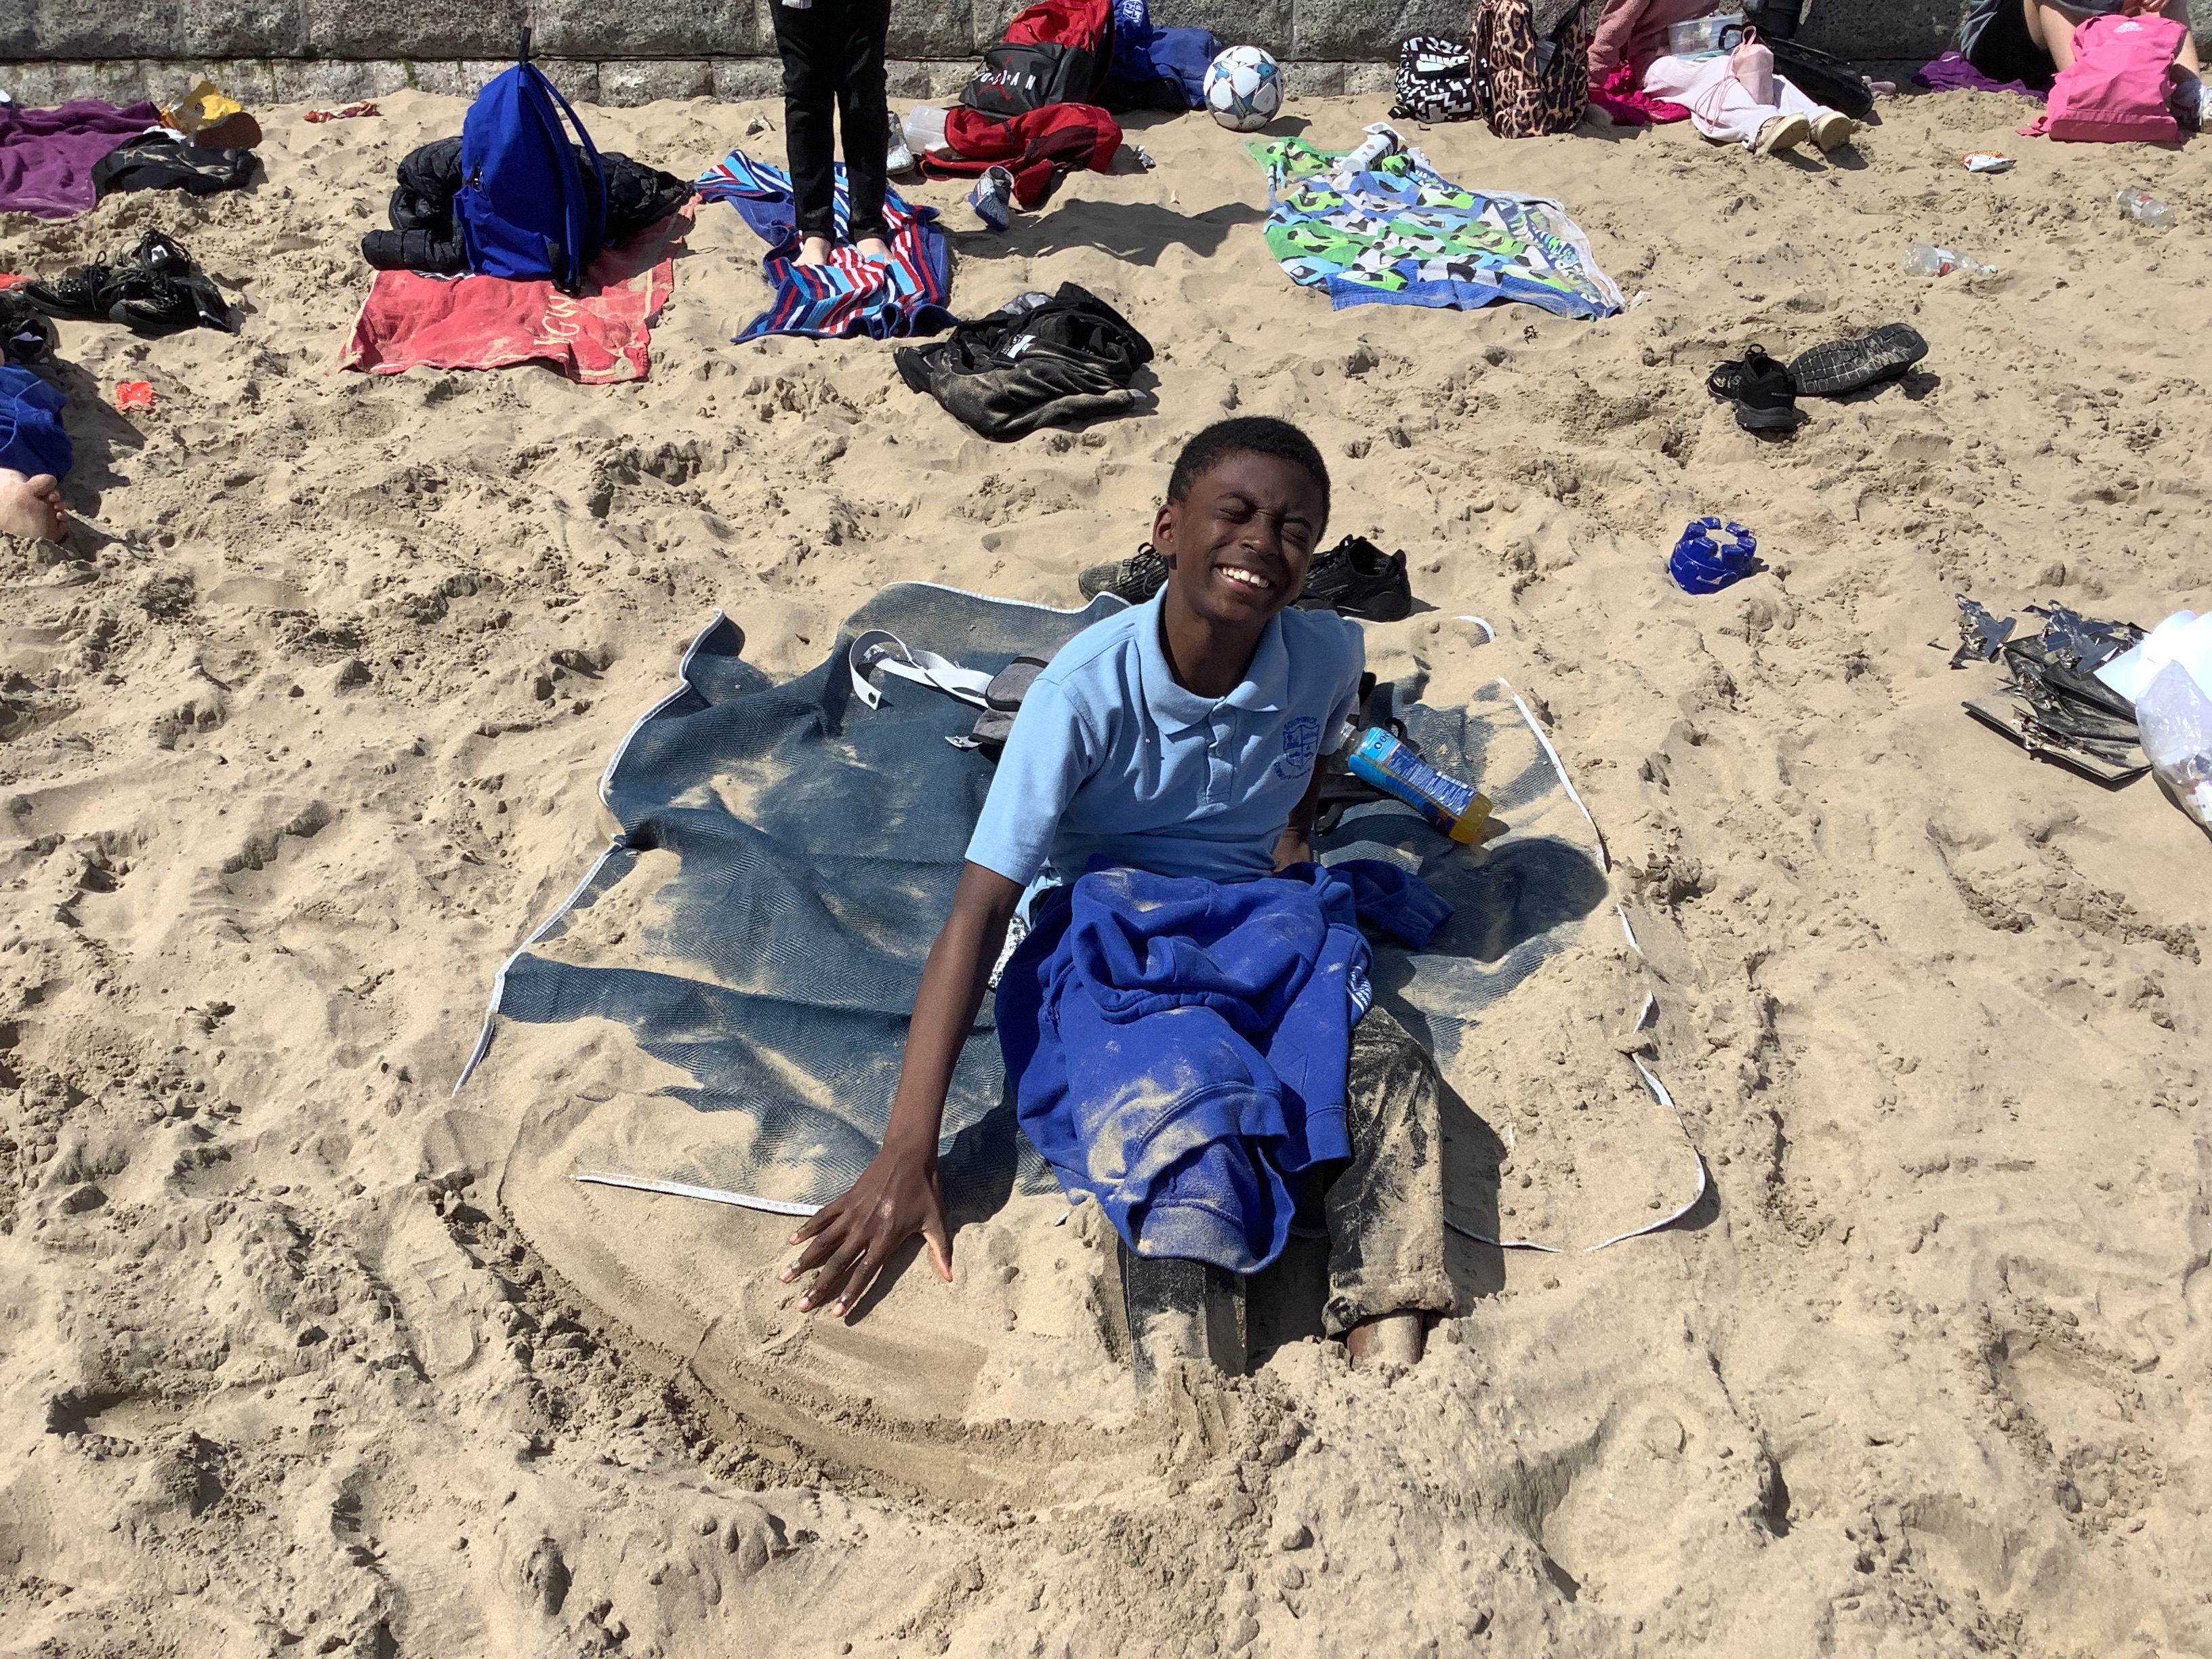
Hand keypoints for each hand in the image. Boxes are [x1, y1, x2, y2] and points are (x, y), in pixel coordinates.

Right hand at [780, 1144, 951, 1316]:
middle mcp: (865, 1228)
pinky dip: (807, 1228)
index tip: (835, 1312)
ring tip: (785, 1277)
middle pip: (838, 1263)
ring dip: (804, 1260)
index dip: (849, 1294)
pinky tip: (792, 1241)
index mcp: (886, 1237)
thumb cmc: (924, 1190)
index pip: (864, 1272)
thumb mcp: (936, 1221)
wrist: (909, 1154)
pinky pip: (823, 1216)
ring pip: (823, 1241)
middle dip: (819, 1286)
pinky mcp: (846, 1198)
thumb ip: (941, 1251)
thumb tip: (950, 1278)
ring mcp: (852, 1213)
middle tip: (801, 1305)